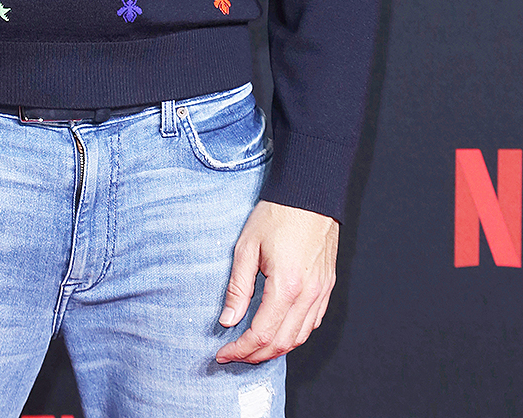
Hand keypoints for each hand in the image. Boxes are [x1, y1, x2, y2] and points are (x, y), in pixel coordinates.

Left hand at [215, 200, 337, 363]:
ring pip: (299, 338)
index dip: (240, 349)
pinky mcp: (326, 286)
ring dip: (275, 349)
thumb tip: (228, 320)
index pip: (262, 334)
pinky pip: (312, 323)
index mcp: (287, 286)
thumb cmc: (277, 214)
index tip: (223, 353)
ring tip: (252, 348)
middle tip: (234, 354)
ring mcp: (321, 292)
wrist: (310, 194)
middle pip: (281, 343)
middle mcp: (308, 295)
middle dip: (255, 355)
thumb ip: (238, 287)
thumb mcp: (247, 246)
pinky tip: (278, 331)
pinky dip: (294, 335)